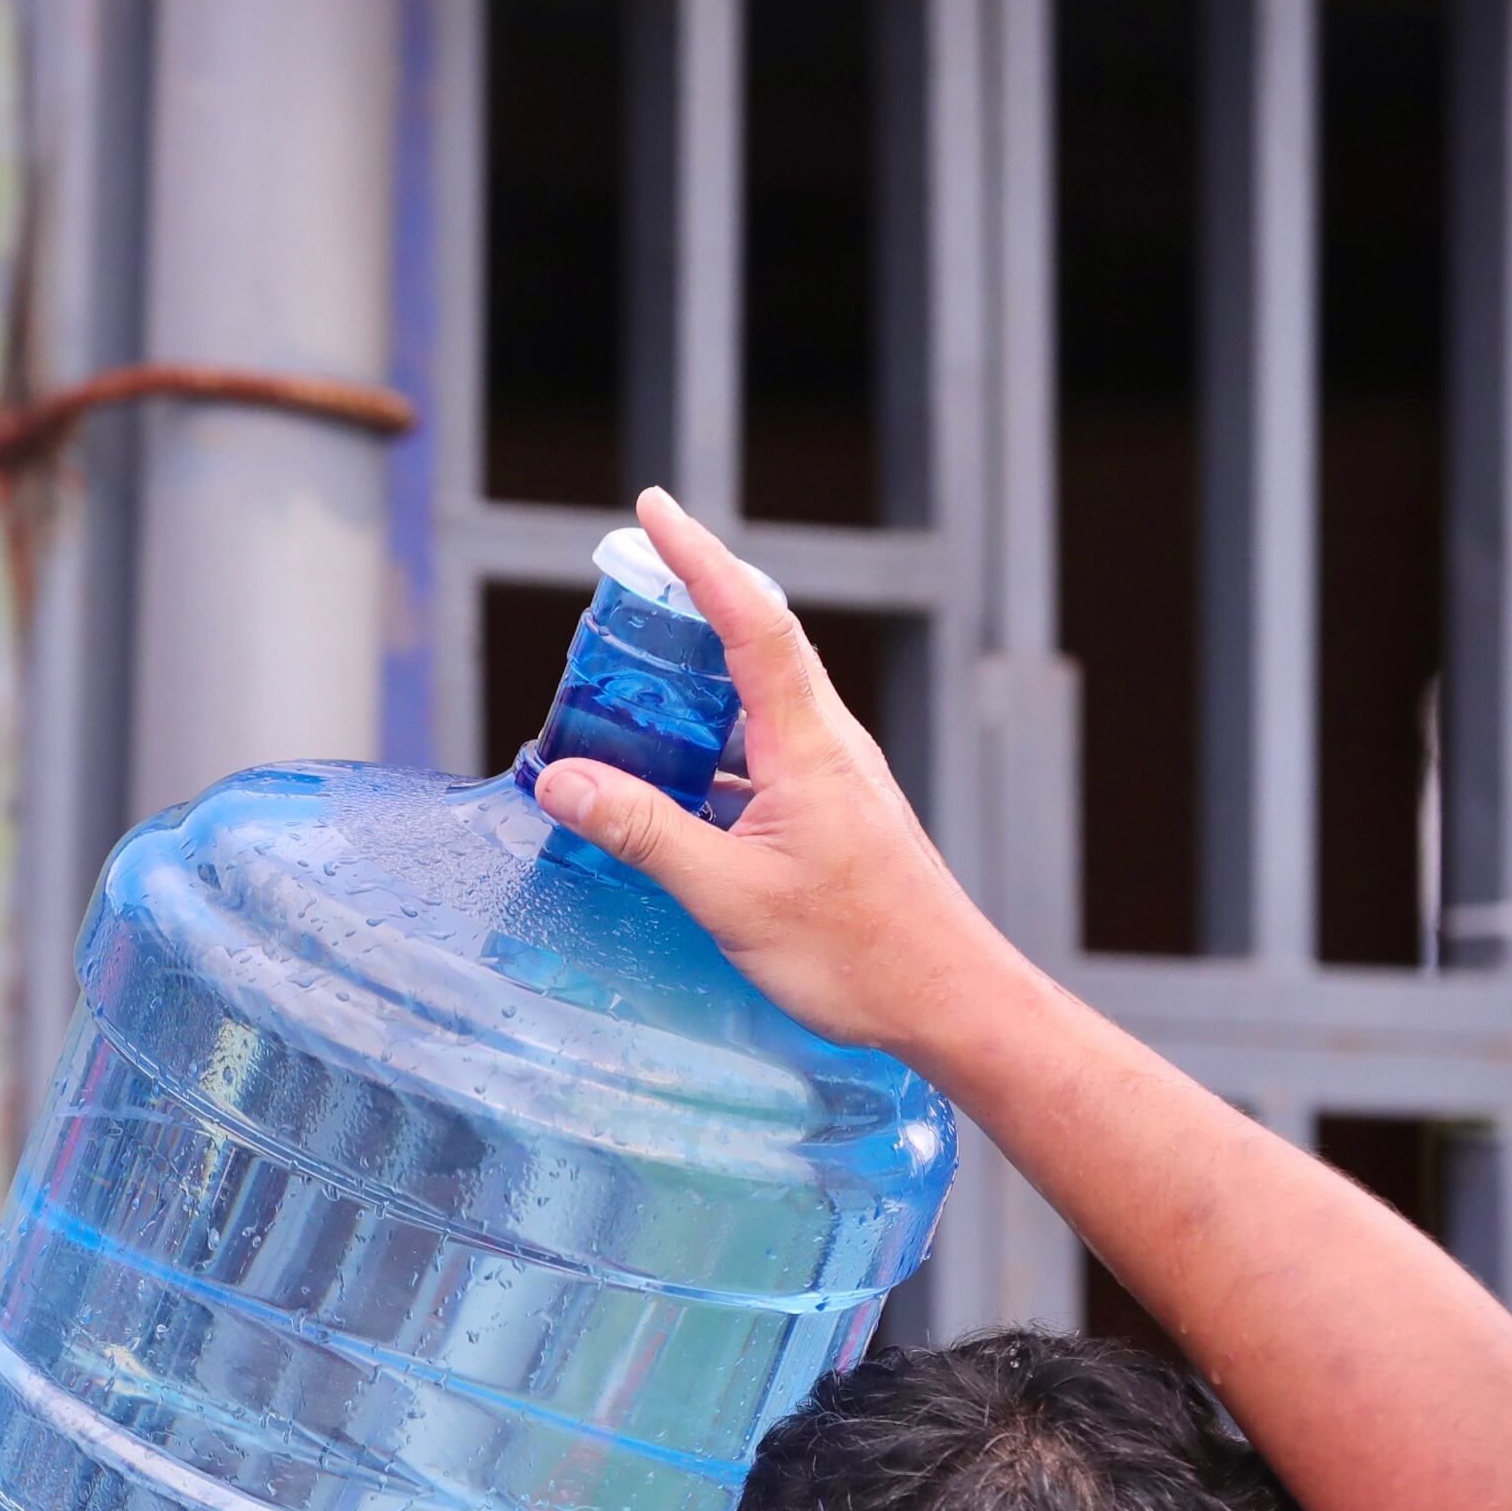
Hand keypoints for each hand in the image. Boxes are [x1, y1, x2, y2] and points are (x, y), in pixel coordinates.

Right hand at [530, 488, 1025, 1070]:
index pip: (753, 622)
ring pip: (758, 704)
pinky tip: (670, 786)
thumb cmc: (859, 954)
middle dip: (690, 605)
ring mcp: (835, 778)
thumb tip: (563, 781)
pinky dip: (711, 750)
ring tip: (627, 691)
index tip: (654, 510)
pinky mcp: (833, 814)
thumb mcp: (731, 896)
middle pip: (756, 645)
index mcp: (809, 746)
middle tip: (625, 586)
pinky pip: (762, 755)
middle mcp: (828, 745)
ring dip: (696, 687)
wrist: (947, 1001)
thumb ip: (645, 832)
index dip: (701, 559)